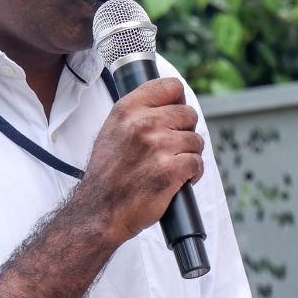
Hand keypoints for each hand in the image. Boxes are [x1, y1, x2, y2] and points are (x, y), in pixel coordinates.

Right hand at [75, 78, 203, 245]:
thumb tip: (171, 103)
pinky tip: (177, 181)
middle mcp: (143, 123)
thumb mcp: (113, 131)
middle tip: (170, 150)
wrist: (99, 211)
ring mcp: (158, 146)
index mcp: (128, 109)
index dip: (179, 101)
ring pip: (196, 141)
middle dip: (184, 133)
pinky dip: (193, 174)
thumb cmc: (108, 174)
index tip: (175, 116)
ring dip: (188, 156)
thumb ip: (138, 113)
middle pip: (189, 114)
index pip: (171, 86)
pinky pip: (197, 163)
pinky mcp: (171, 169)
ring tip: (170, 167)